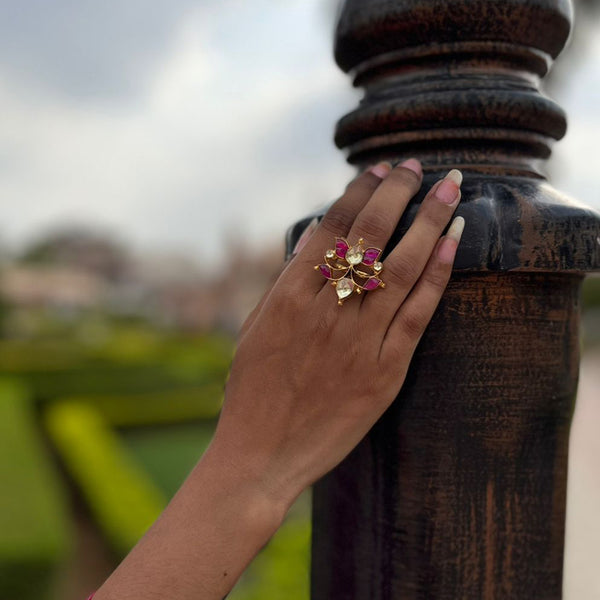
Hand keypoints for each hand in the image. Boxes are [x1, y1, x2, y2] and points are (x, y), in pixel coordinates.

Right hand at [212, 159, 464, 514]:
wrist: (262, 454)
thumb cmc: (252, 391)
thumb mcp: (257, 329)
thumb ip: (286, 282)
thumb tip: (315, 235)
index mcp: (288, 298)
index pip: (331, 229)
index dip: (359, 193)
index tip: (380, 169)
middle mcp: (324, 313)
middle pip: (369, 238)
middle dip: (397, 194)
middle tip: (420, 167)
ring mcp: (357, 343)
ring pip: (399, 269)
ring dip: (428, 223)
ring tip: (449, 190)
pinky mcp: (383, 373)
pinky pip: (416, 315)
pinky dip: (436, 276)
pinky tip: (453, 244)